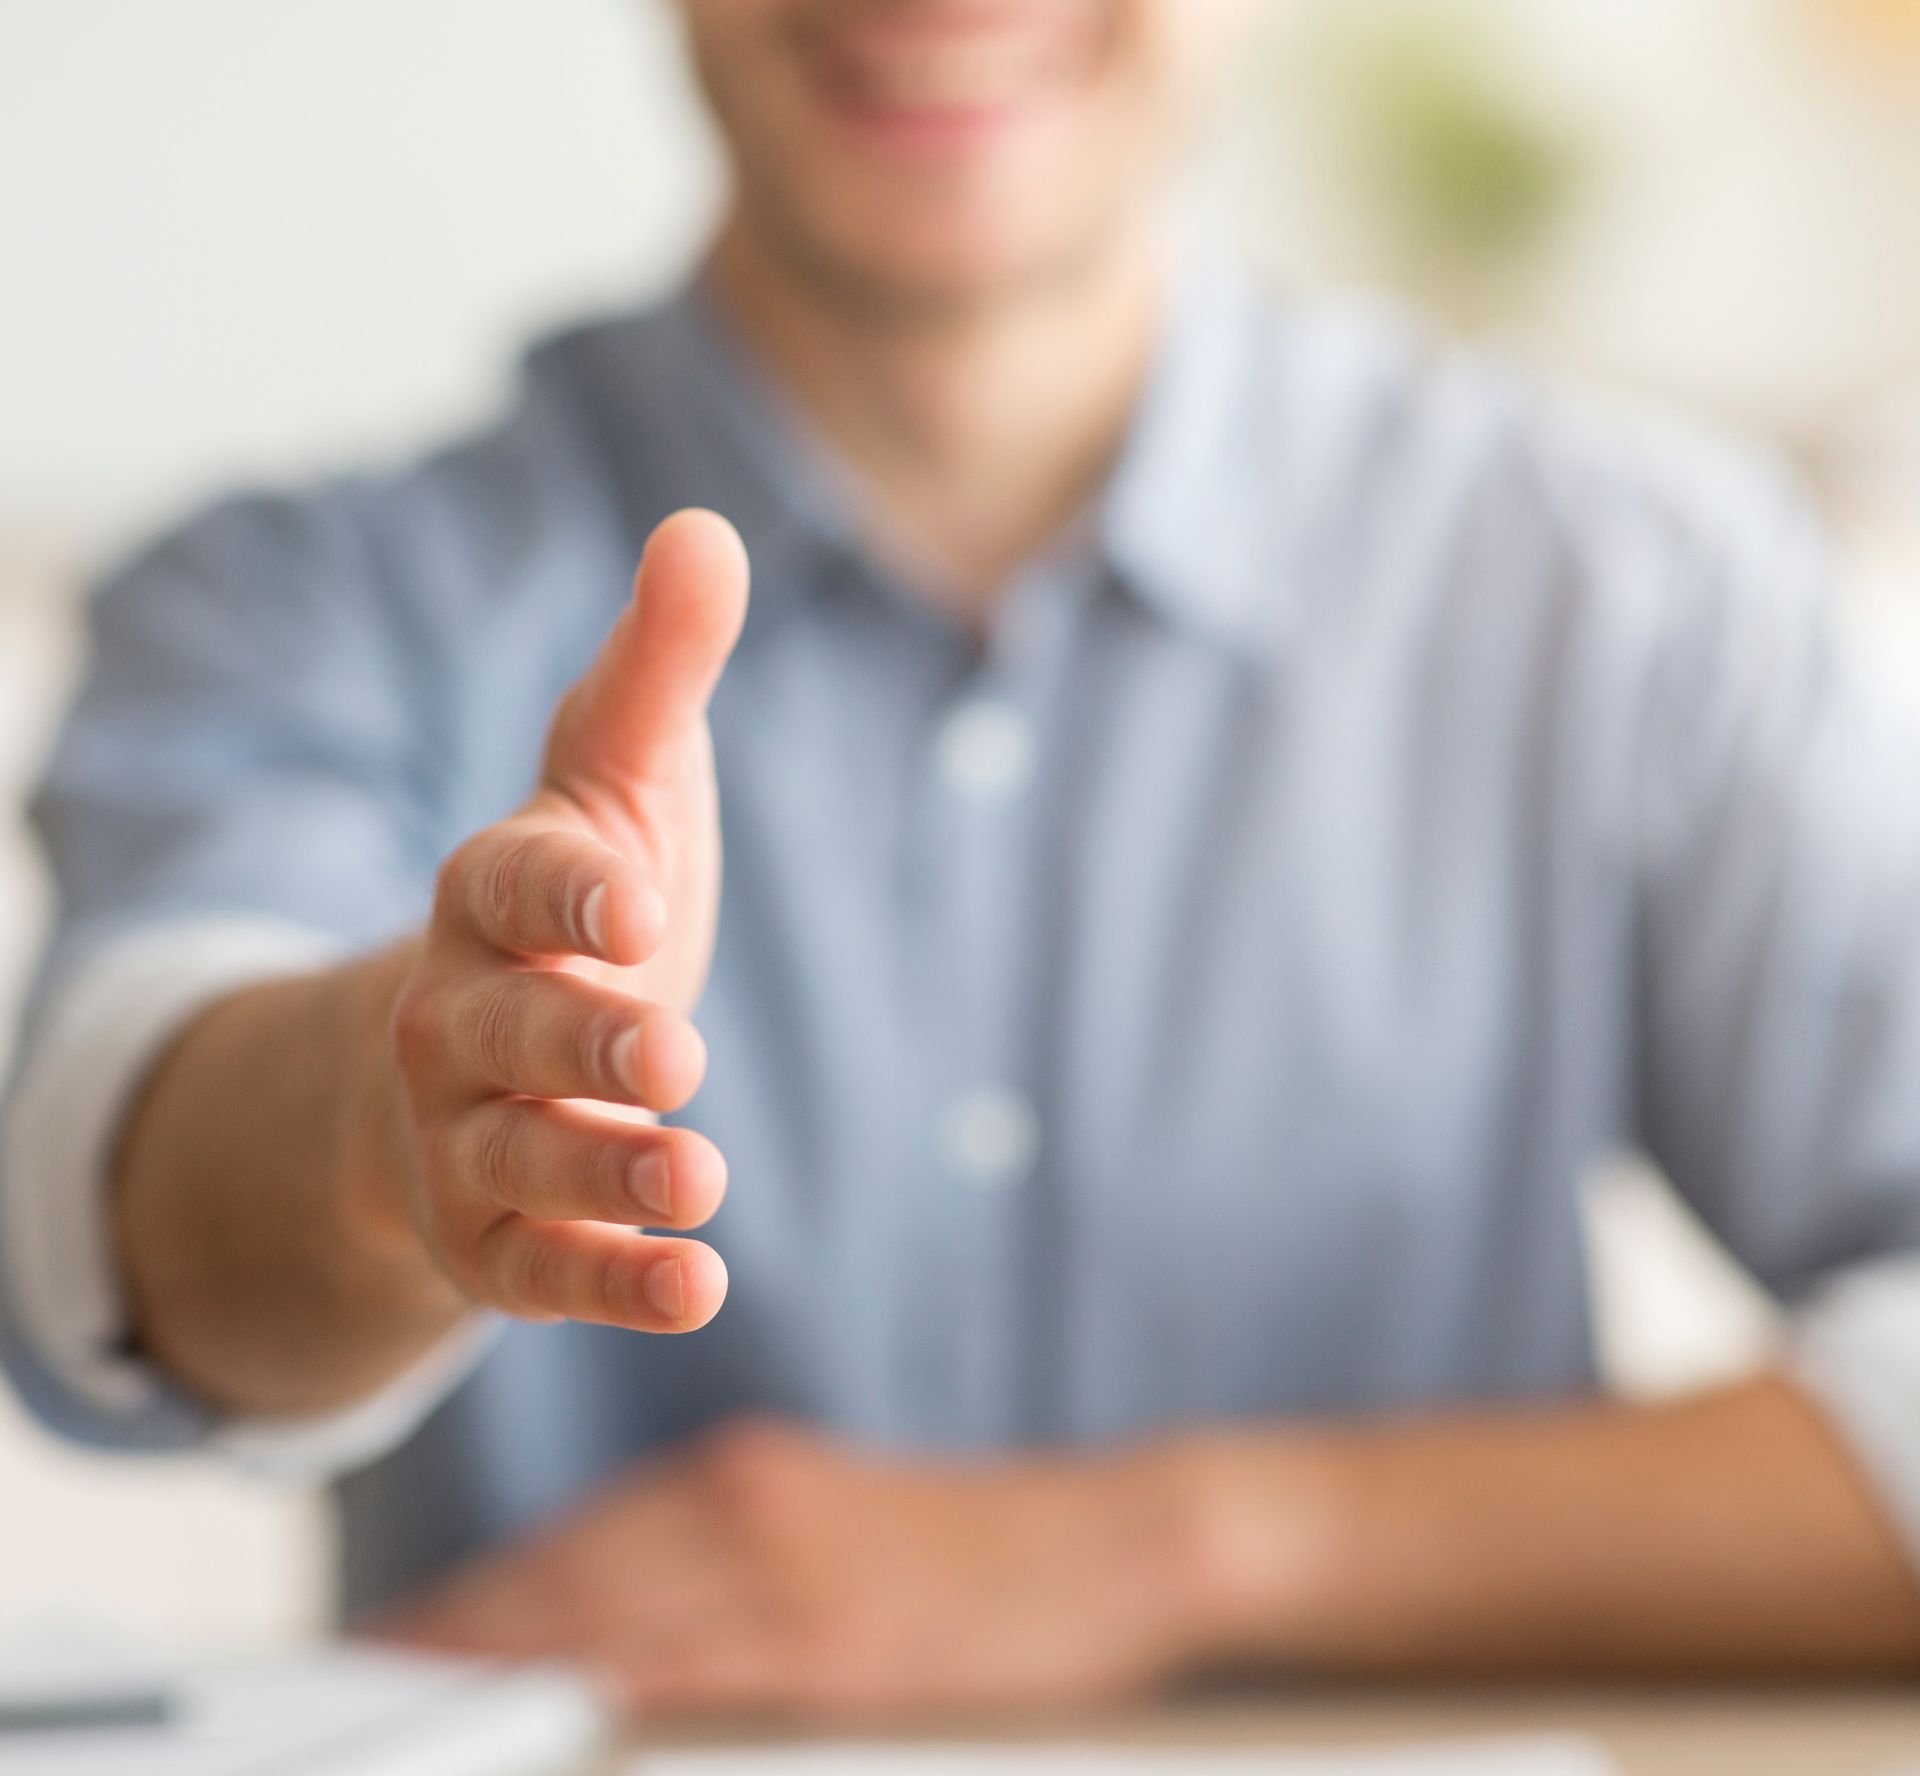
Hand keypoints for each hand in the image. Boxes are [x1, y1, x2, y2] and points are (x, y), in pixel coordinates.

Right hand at [373, 509, 749, 1333]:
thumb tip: (707, 529)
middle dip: (582, 1042)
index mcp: (492, 894)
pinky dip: (614, 1280)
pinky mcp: (500, 1238)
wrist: (480, 1058)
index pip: (510, 884)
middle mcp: (460, 1017)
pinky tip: (698, 1288)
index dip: (566, 893)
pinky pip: (545, 1269)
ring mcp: (468, 1135)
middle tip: (672, 1051)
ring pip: (520, 1157)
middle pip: (506, 1031)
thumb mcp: (616, 780)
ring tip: (697, 1176)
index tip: (634, 899)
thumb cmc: (574, 903)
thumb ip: (656, 671)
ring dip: (603, 1169)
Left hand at [382, 1420, 1215, 1722]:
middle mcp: (749, 1507)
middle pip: (573, 1571)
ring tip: (412, 1688)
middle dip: (462, 1625)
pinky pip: (706, 1658)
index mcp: (743, 1477)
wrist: (1112, 1535)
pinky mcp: (843, 1635)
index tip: (393, 1637)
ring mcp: (794, 1570)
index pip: (580, 1539)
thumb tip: (618, 1619)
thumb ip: (728, 1560)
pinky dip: (619, 1675)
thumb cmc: (968, 1545)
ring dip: (505, 1651)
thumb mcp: (833, 1523)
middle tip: (362, 1669)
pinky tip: (562, 1697)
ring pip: (616, 1609)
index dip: (479, 1589)